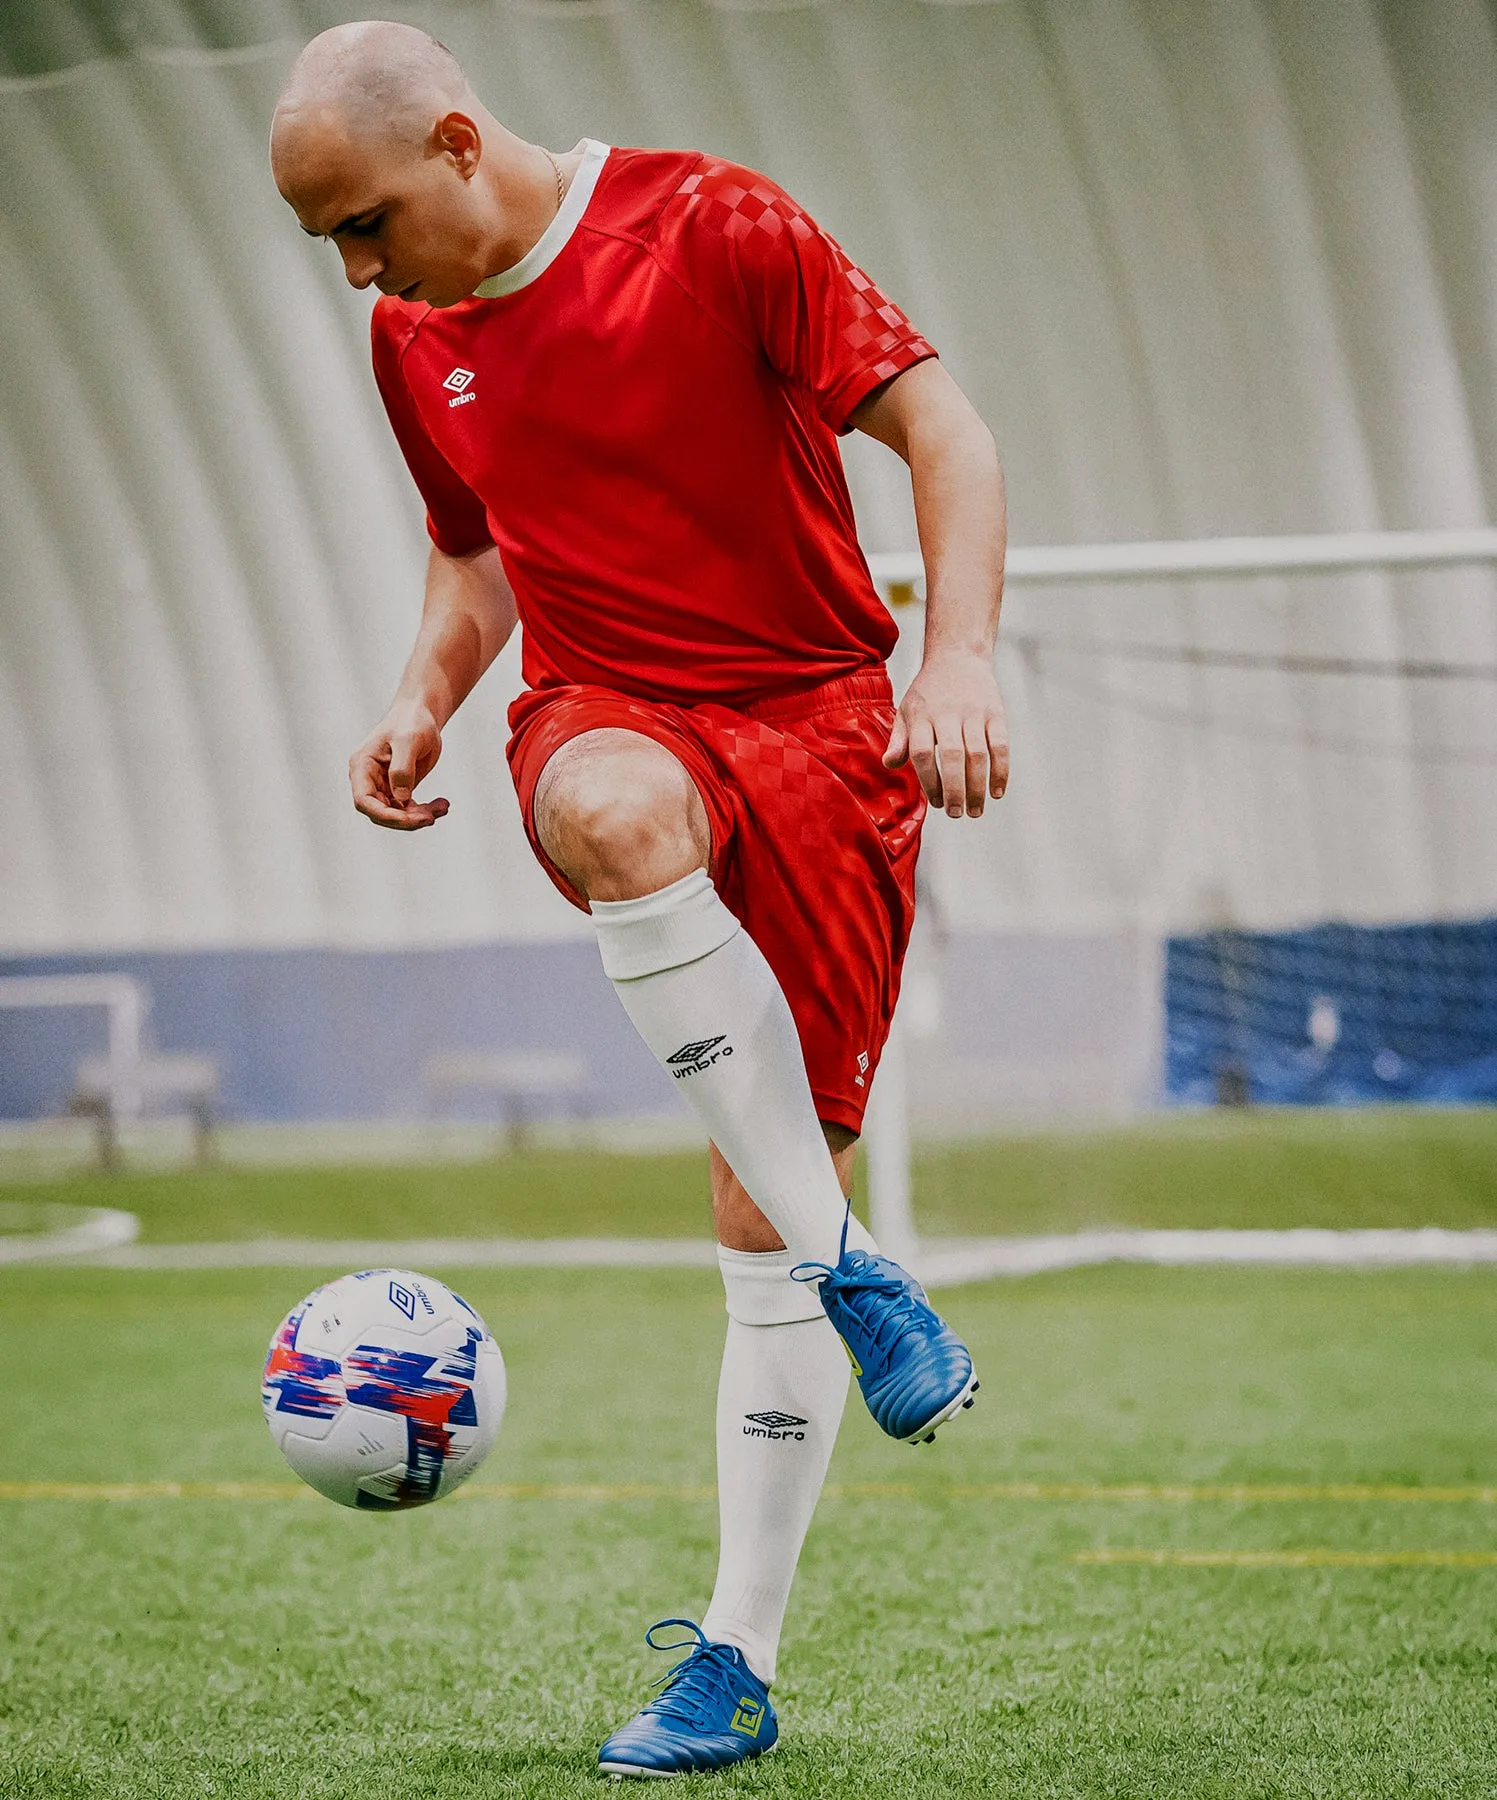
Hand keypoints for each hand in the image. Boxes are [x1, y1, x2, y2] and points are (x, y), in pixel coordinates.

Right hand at [348, 703, 449, 829]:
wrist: (421, 714)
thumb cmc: (411, 721)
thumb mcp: (408, 741)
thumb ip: (402, 769)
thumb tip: (401, 798)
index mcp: (362, 766)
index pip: (364, 801)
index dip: (384, 814)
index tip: (408, 818)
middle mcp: (369, 779)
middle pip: (381, 813)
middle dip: (406, 819)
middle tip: (431, 817)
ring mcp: (384, 785)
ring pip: (397, 814)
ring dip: (420, 816)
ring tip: (443, 807)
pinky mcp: (399, 789)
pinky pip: (409, 809)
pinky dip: (425, 811)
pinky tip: (442, 805)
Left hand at [883, 648, 1008, 817]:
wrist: (958, 656)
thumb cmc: (928, 692)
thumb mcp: (906, 710)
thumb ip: (899, 740)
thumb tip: (889, 764)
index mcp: (922, 715)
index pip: (922, 753)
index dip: (929, 781)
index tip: (935, 802)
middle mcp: (948, 713)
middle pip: (952, 757)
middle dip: (954, 790)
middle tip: (955, 814)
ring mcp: (974, 713)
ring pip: (978, 755)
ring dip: (978, 787)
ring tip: (975, 811)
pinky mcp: (995, 713)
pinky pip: (1000, 746)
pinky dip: (1001, 771)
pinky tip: (997, 792)